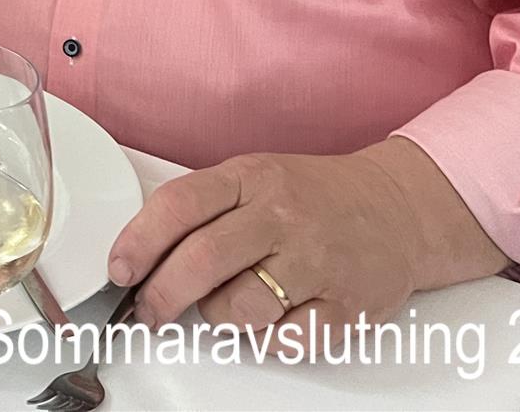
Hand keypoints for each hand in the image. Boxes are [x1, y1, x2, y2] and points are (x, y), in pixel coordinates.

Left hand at [108, 139, 506, 335]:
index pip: (179, 205)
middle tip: (150, 310)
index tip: (119, 270)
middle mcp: (283, 216)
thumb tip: (142, 253)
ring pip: (240, 308)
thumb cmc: (315, 197)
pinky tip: (275, 318)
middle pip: (202, 260)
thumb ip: (204, 207)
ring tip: (229, 304)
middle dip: (162, 294)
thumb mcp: (255, 178)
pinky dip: (270, 340)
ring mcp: (317, 261)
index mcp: (252, 178)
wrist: (400, 208)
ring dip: (220, 317)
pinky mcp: (347, 306)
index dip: (138, 241)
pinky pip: (287, 341)